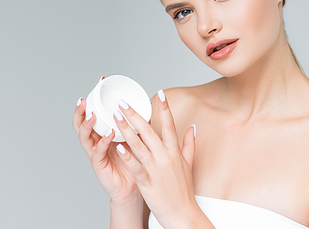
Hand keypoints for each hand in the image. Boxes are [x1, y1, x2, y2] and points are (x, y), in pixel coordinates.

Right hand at [73, 97, 140, 203]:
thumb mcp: (135, 139)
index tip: (100, 81)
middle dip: (80, 111)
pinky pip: (97, 152)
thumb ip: (138, 124)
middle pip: (81, 123)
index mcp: (103, 132)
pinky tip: (109, 134)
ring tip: (92, 115)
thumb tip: (149, 105)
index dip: (95, 97)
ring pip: (84, 136)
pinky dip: (102, 142)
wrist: (133, 188)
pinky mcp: (99, 165)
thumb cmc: (134, 163)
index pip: (94, 111)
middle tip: (83, 100)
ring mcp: (95, 152)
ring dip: (87, 124)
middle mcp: (96, 140)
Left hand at [113, 90, 203, 228]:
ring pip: (139, 145)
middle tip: (123, 103)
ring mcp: (156, 169)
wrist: (183, 214)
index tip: (159, 93)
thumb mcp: (188, 164)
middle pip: (149, 131)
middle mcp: (166, 157)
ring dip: (126, 129)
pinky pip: (136, 166)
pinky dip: (128, 155)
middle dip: (135, 115)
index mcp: (174, 152)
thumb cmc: (183, 191)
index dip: (164, 108)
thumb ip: (189, 144)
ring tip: (115, 117)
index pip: (170, 125)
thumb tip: (192, 127)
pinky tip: (119, 145)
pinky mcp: (147, 181)